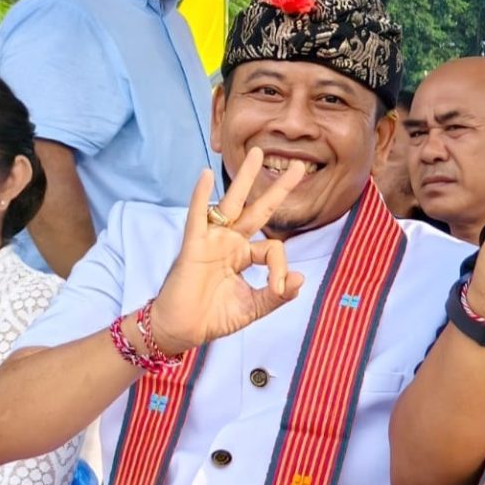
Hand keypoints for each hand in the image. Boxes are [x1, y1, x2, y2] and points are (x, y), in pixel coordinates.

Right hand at [150, 148, 307, 354]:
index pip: (273, 248)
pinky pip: (198, 216)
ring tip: (258, 154)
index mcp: (245, 255)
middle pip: (259, 209)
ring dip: (245, 178)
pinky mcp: (194, 245)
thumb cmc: (214, 317)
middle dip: (278, 188)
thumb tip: (301, 278)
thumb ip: (277, 295)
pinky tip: (206, 175)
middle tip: (297, 165)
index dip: (281, 267)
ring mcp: (213, 240)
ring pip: (232, 203)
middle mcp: (231, 242)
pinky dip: (200, 195)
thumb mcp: (254, 307)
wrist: (183, 330)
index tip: (279, 287)